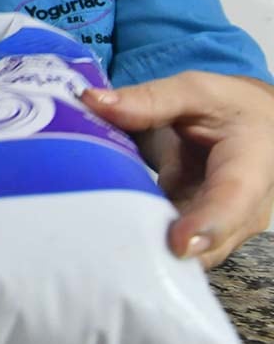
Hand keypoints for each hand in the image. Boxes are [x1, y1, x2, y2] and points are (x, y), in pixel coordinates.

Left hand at [81, 72, 273, 268]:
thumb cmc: (228, 107)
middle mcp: (246, 207)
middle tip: (116, 248)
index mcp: (251, 165)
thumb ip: (150, 99)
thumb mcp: (195, 92)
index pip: (232, 200)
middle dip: (167, 249)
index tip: (177, 244)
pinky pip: (172, 245)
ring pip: (190, 252)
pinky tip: (106, 238)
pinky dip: (144, 242)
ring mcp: (224, 226)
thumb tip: (92, 100)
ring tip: (103, 244)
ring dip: (151, 249)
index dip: (206, 225)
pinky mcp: (199, 231)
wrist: (251, 125)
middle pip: (210, 240)